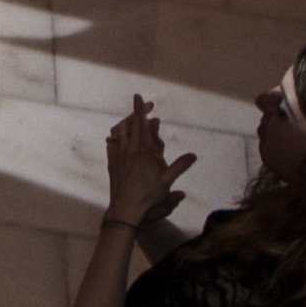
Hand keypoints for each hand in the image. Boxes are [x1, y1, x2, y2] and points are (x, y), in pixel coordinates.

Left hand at [102, 95, 193, 232]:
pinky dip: (116, 137)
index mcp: (144, 152)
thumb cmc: (149, 197)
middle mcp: (129, 151)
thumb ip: (179, 166)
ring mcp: (118, 157)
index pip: (142, 126)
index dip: (140, 110)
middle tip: (145, 105)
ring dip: (127, 123)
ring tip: (133, 120)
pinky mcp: (112, 164)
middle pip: (131, 126)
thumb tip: (193, 155)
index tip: (139, 97)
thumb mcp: (168, 182)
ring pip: (119, 133)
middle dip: (137, 113)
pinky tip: (116, 136)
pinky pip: (112, 145)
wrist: (125, 209)